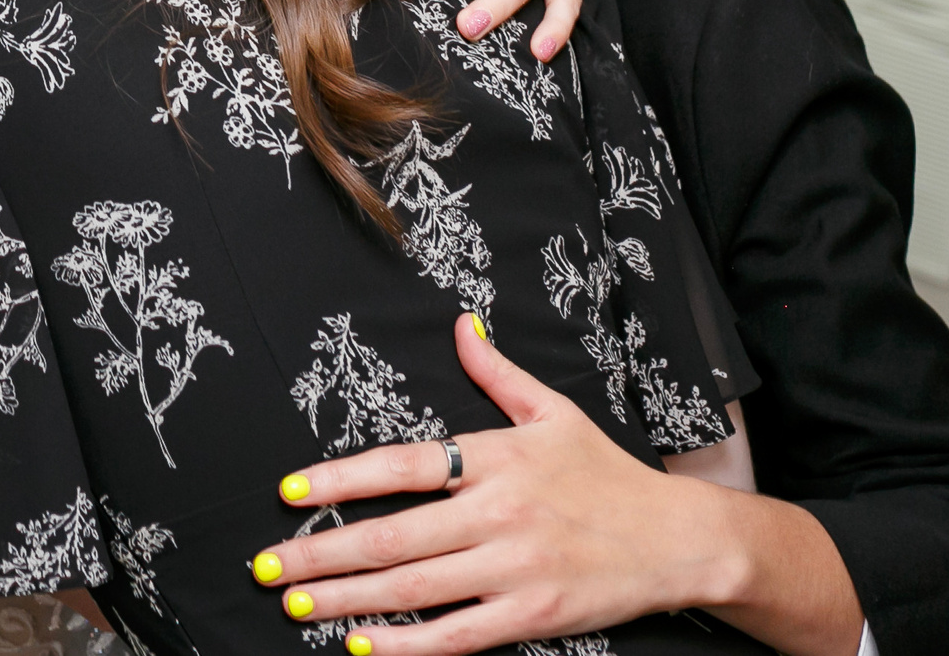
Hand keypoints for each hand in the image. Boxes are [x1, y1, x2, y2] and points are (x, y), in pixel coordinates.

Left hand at [253, 316, 742, 653]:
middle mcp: (498, 513)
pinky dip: (405, 643)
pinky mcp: (530, 615)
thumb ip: (496, 372)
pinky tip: (361, 644)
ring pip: (413, 588)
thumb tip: (460, 324)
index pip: (401, 466)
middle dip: (321, 554)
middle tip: (269, 567)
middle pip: (392, 536)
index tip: (291, 492)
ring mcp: (513, 568)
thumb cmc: (608, 475)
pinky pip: (455, 635)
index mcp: (495, 458)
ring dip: (346, 599)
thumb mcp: (552, 411)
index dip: (341, 479)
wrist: (678, 539)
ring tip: (296, 605)